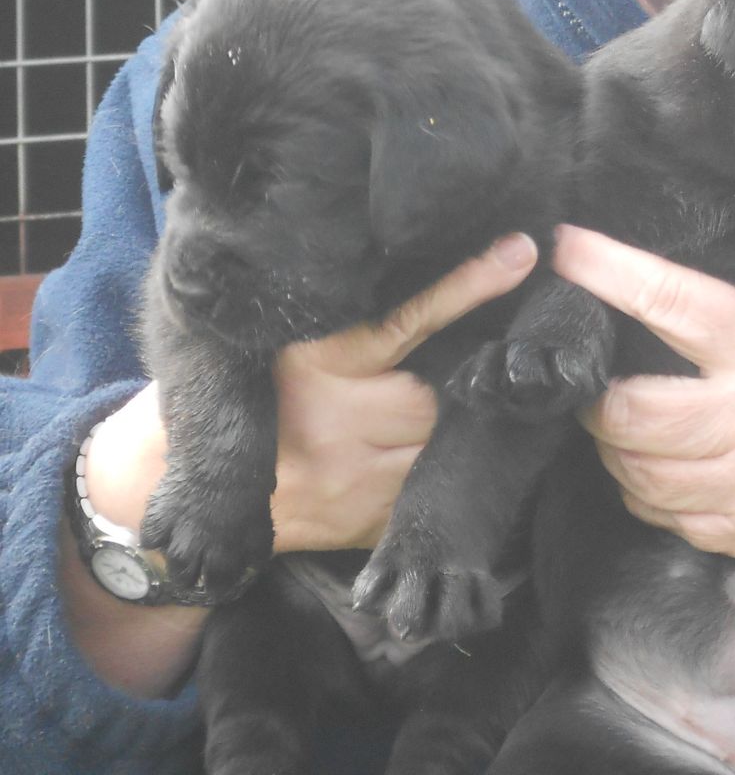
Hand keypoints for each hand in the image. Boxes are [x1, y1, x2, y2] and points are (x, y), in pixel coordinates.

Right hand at [66, 233, 536, 696]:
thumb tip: (419, 262)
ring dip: (460, 430)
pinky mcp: (364, 524)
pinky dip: (439, 472)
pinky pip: (427, 491)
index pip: (407, 320)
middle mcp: (337, 420)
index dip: (465, 287)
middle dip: (464, 379)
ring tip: (461, 411)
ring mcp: (353, 480)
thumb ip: (341, 315)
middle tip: (486, 358)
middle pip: (440, 394)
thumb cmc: (241, 386)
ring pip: (443, 446)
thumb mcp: (279, 339)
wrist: (173, 478)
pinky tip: (439, 460)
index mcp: (315, 361)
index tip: (518, 253)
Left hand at [553, 225, 734, 621]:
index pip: (674, 303)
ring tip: (617, 413)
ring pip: (636, 471)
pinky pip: (667, 516)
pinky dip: (646, 487)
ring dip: (612, 440)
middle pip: (626, 411)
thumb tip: (721, 260)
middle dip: (591, 389)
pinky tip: (656, 464)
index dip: (609, 272)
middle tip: (588, 366)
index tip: (569, 248)